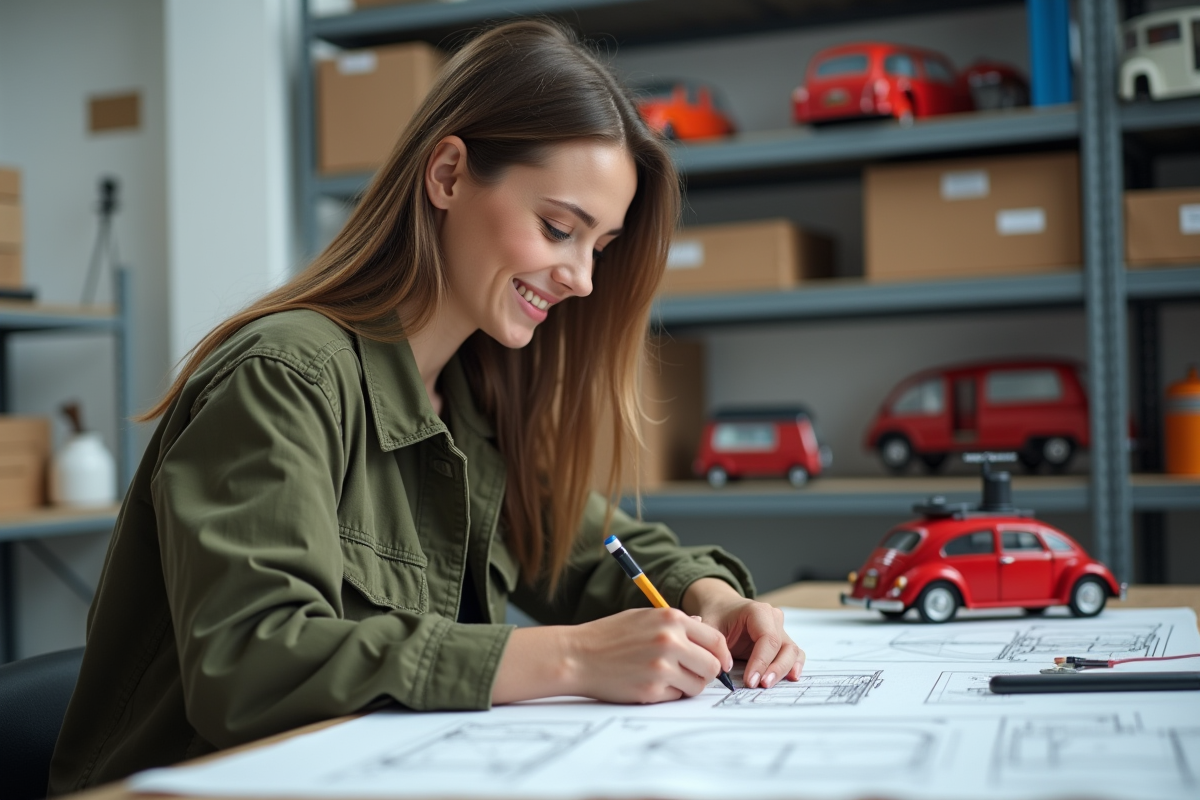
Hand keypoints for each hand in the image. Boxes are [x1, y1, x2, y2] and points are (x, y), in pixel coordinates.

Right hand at [567, 607, 732, 703]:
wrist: (577, 655)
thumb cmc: (609, 635)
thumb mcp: (644, 616)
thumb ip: (676, 623)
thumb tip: (705, 629)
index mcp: (671, 619)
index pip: (716, 640)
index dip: (721, 655)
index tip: (719, 663)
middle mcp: (670, 641)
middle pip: (712, 666)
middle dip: (706, 673)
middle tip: (692, 673)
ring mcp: (661, 667)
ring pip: (697, 686)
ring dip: (688, 685)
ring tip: (667, 677)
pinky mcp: (651, 691)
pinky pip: (676, 697)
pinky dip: (668, 694)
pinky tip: (649, 683)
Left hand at [683, 578, 804, 689]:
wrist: (723, 609)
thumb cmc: (718, 617)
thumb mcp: (710, 627)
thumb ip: (714, 646)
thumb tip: (723, 671)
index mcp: (758, 611)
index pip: (767, 638)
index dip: (761, 661)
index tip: (750, 681)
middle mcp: (774, 619)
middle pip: (783, 646)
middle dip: (774, 669)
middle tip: (761, 685)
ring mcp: (780, 630)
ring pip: (791, 652)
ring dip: (783, 670)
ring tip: (769, 684)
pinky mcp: (782, 642)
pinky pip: (794, 655)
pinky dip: (793, 667)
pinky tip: (790, 678)